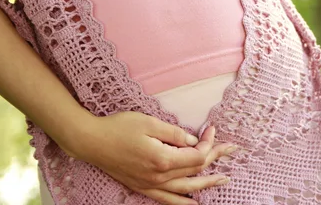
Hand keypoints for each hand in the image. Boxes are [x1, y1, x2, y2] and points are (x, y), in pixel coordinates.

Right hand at [70, 112, 236, 204]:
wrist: (90, 142)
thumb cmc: (119, 128)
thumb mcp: (149, 123)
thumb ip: (175, 133)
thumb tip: (194, 141)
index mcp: (162, 159)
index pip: (197, 155)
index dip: (209, 143)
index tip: (212, 128)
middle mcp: (158, 176)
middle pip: (195, 171)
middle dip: (215, 159)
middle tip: (230, 149)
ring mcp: (150, 184)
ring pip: (185, 189)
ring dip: (206, 184)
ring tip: (223, 180)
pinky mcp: (142, 186)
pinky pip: (167, 199)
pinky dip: (182, 202)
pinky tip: (193, 203)